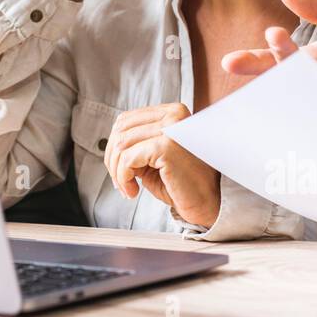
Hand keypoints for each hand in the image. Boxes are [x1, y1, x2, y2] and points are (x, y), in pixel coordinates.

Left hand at [103, 103, 220, 227]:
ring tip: (127, 188)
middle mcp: (173, 115)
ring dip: (117, 171)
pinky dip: (123, 178)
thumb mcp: (153, 157)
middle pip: (120, 130)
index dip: (115, 146)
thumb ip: (135, 144)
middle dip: (113, 160)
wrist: (208, 203)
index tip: (120, 170)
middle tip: (120, 182)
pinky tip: (133, 191)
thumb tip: (109, 144)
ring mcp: (171, 128)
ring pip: (120, 145)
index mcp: (171, 112)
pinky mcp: (166, 146)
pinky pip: (127, 159)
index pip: (126, 120)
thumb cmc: (181, 183)